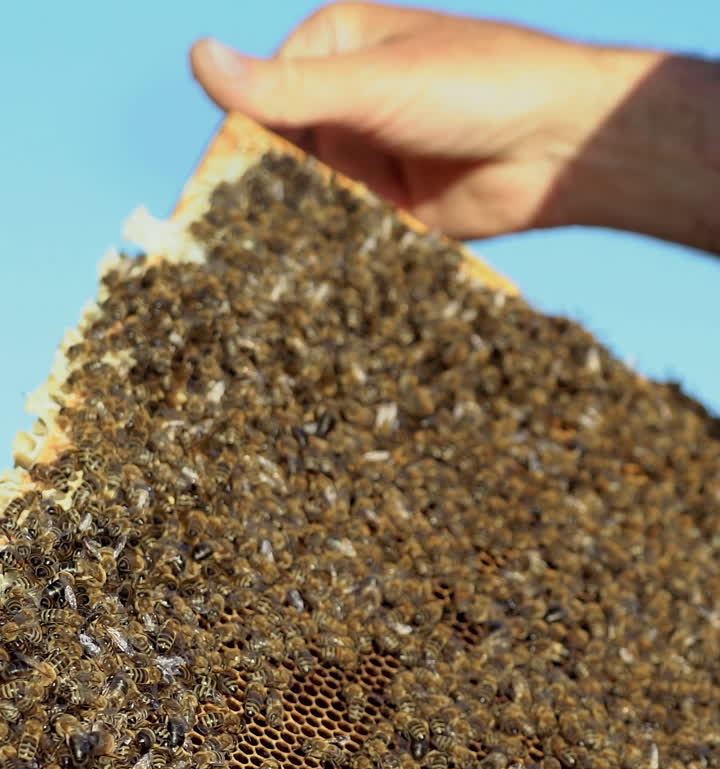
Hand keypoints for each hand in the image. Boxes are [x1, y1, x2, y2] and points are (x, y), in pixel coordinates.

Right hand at [190, 1, 660, 240]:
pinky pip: (346, 234)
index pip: (258, 100)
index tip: (200, 203)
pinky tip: (299, 290)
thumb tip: (199, 57)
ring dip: (289, 233)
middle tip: (218, 253)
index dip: (229, 150)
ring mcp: (369, 158)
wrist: (561, 144)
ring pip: (309, 200)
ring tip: (251, 281)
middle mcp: (345, 102)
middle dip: (255, 199)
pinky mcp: (392, 210)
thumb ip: (287, 87)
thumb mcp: (373, 83)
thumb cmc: (478, 86)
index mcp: (333, 48)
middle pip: (279, 155)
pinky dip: (327, 256)